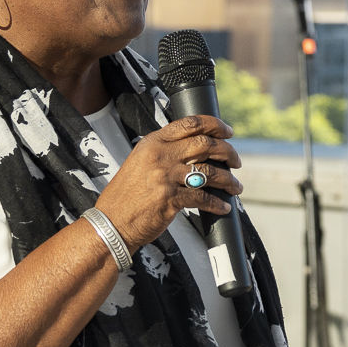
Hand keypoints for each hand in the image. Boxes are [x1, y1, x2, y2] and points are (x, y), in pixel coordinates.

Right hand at [94, 115, 241, 248]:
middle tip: (235, 161)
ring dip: (228, 180)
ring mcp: (165, 177)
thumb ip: (163, 153)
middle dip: (227, 152)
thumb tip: (195, 150)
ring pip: (209, 171)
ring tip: (235, 186)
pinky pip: (203, 198)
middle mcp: (160, 156)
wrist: (112, 222)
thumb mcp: (139, 163)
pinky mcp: (170, 199)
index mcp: (153, 143)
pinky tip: (223, 206)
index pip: (189, 124)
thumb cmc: (126, 196)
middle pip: (205, 144)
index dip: (214, 125)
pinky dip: (217, 203)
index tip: (227, 132)